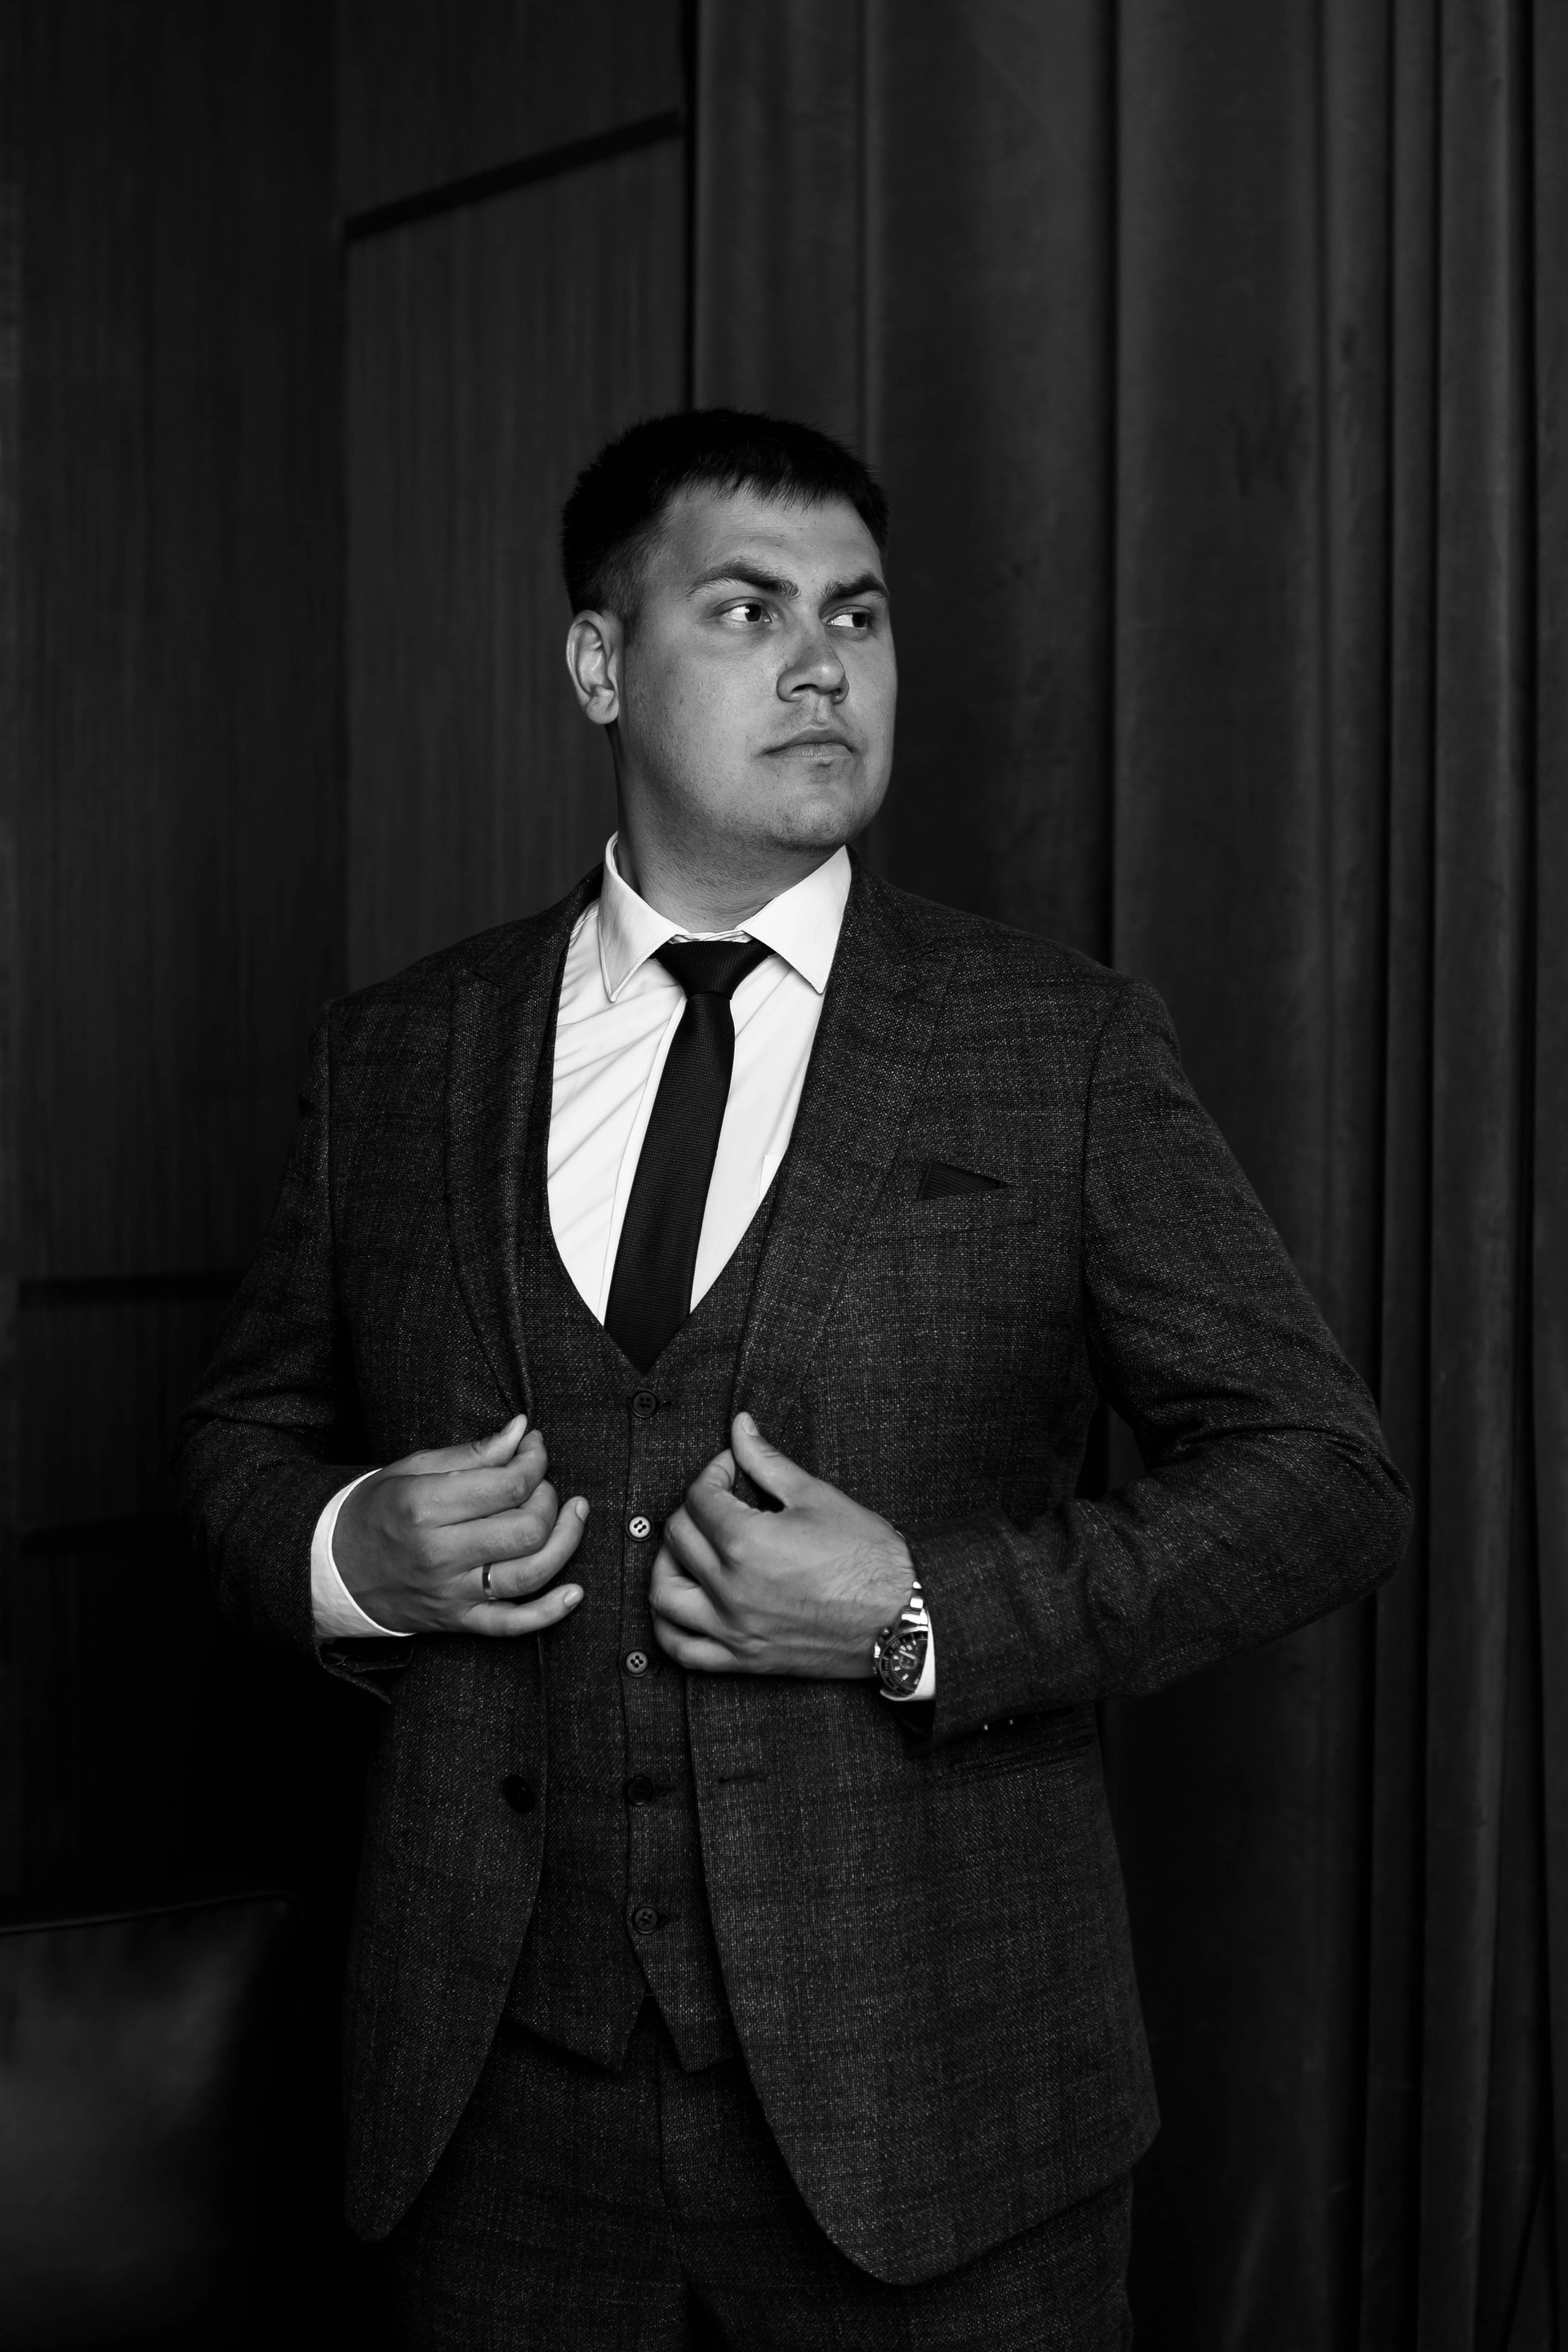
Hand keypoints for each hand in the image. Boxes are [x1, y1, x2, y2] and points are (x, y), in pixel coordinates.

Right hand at [335, 1414, 587, 1637]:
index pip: (507, 1485)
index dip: (534, 1461)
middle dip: (548, 1498)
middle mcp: (440, 1553)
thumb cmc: (376, 1510)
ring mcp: (451, 1592)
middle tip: (540, 1483)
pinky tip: (575, 1592)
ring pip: (530, 1573)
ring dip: (566, 1541)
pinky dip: (550, 1612)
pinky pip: (513, 1624)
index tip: (534, 1447)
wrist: (334, 1569)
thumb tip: (520, 1430)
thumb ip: (471, 1452)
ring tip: (574, 1514)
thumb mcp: (413, 1469)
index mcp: (424, 1507)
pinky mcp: (459, 1621)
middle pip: (525, 1528)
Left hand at [649, 1413, 913, 1677]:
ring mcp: (732, 1628)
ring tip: (689, 1551)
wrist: (900, 1620)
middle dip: (694, 1510)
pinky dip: (667, 1627)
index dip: (715, 1473)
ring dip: (667, 1565)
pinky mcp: (742, 1658)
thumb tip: (741, 1427)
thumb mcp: (817, 1497)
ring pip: (664, 1594)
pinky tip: (679, 1605)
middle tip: (720, 1502)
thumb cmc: (868, 1558)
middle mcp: (729, 1588)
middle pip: (677, 1538)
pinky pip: (681, 1650)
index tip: (732, 1470)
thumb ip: (767, 1462)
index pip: (700, 1498)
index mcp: (745, 1542)